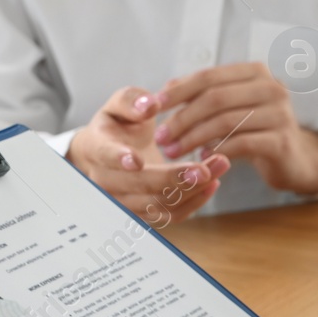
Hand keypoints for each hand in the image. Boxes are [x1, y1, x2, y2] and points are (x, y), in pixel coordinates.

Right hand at [67, 87, 230, 225]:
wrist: (109, 154)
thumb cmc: (116, 126)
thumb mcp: (119, 105)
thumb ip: (132, 101)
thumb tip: (150, 104)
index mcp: (97, 148)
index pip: (105, 155)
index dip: (119, 158)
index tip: (137, 160)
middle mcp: (106, 181)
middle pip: (141, 186)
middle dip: (175, 179)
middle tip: (205, 168)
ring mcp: (124, 202)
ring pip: (160, 204)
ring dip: (193, 189)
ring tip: (220, 165)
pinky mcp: (143, 214)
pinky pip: (170, 215)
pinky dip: (195, 201)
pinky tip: (212, 182)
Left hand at [154, 63, 317, 195]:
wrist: (295, 159)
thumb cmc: (256, 130)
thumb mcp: (231, 107)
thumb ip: (203, 95)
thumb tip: (164, 90)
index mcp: (256, 72)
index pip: (208, 76)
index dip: (177, 91)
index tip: (153, 107)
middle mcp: (271, 87)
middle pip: (214, 99)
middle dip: (182, 118)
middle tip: (161, 138)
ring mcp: (280, 113)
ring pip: (225, 122)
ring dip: (193, 138)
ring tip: (174, 152)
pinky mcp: (282, 140)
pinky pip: (240, 144)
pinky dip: (217, 151)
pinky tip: (203, 158)